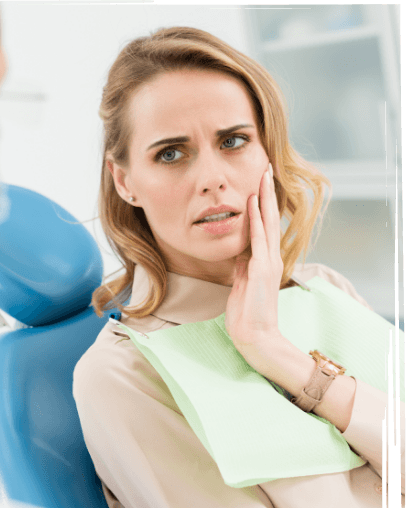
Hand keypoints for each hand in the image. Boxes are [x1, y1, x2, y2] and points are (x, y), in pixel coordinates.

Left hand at [225, 163, 283, 353]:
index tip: (258, 183)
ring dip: (263, 199)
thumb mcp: (242, 283)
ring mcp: (268, 263)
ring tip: (263, 176)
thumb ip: (243, 266)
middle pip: (269, 218)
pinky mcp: (262, 270)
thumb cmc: (247, 313)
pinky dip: (255, 220)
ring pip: (266, 223)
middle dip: (266, 193)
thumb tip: (239, 252)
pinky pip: (258, 239)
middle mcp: (271, 257)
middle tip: (266, 169)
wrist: (255, 335)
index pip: (264, 226)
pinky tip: (252, 202)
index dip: (261, 204)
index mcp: (265, 260)